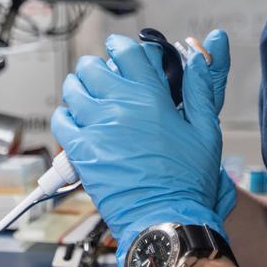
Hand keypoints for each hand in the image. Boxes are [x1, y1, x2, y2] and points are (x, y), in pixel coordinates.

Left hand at [52, 30, 231, 266]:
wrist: (167, 219)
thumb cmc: (188, 180)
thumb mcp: (205, 128)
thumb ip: (200, 86)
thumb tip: (203, 51)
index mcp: (151, 96)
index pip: (126, 50)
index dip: (122, 47)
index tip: (122, 52)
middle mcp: (120, 106)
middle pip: (92, 66)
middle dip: (99, 68)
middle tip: (107, 81)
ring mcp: (97, 128)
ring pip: (73, 88)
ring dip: (80, 89)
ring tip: (91, 100)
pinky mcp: (81, 151)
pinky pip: (61, 120)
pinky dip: (67, 118)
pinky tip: (80, 125)